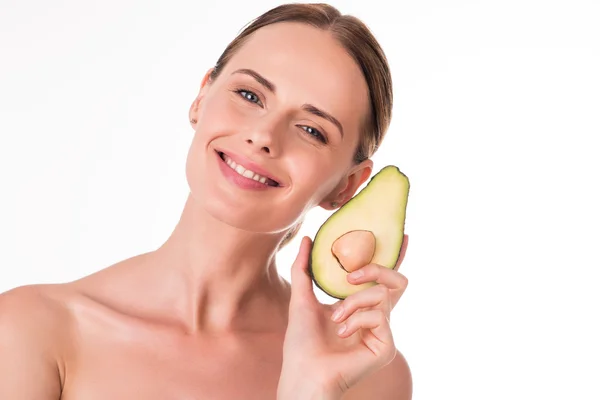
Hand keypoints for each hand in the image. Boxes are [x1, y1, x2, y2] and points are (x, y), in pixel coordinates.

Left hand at [278, 234, 408, 398]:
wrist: (302, 370)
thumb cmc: (301, 340)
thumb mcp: (301, 297)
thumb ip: (304, 268)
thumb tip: (307, 238)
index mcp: (361, 305)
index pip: (384, 278)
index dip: (397, 257)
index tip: (404, 237)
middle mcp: (376, 317)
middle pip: (397, 281)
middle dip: (376, 269)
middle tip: (351, 277)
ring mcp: (383, 332)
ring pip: (383, 294)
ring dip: (354, 301)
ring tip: (336, 317)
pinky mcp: (386, 346)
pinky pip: (379, 316)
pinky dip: (357, 318)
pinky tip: (342, 332)